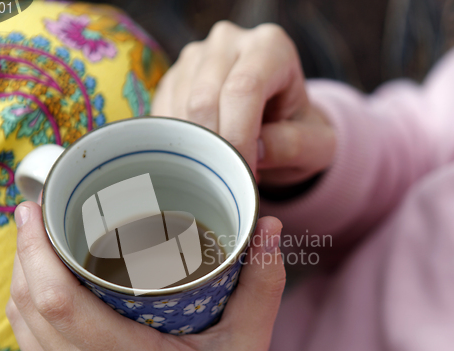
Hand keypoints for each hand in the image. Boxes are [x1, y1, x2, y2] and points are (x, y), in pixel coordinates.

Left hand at [7, 202, 285, 350]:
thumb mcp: (246, 347)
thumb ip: (261, 285)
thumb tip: (268, 229)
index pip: (58, 301)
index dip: (35, 250)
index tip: (34, 210)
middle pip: (29, 304)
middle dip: (26, 251)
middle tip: (37, 214)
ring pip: (21, 323)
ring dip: (24, 276)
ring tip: (38, 243)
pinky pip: (26, 346)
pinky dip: (28, 309)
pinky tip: (42, 286)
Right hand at [151, 21, 335, 187]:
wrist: (275, 123)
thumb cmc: (296, 132)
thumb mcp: (315, 145)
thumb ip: (294, 146)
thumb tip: (255, 151)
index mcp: (270, 47)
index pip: (243, 90)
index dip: (239, 139)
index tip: (244, 177)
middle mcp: (229, 42)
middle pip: (204, 99)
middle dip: (215, 150)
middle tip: (229, 181)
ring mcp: (196, 58)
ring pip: (179, 108)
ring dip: (195, 150)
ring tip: (219, 170)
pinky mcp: (173, 79)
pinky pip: (163, 116)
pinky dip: (177, 144)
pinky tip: (198, 157)